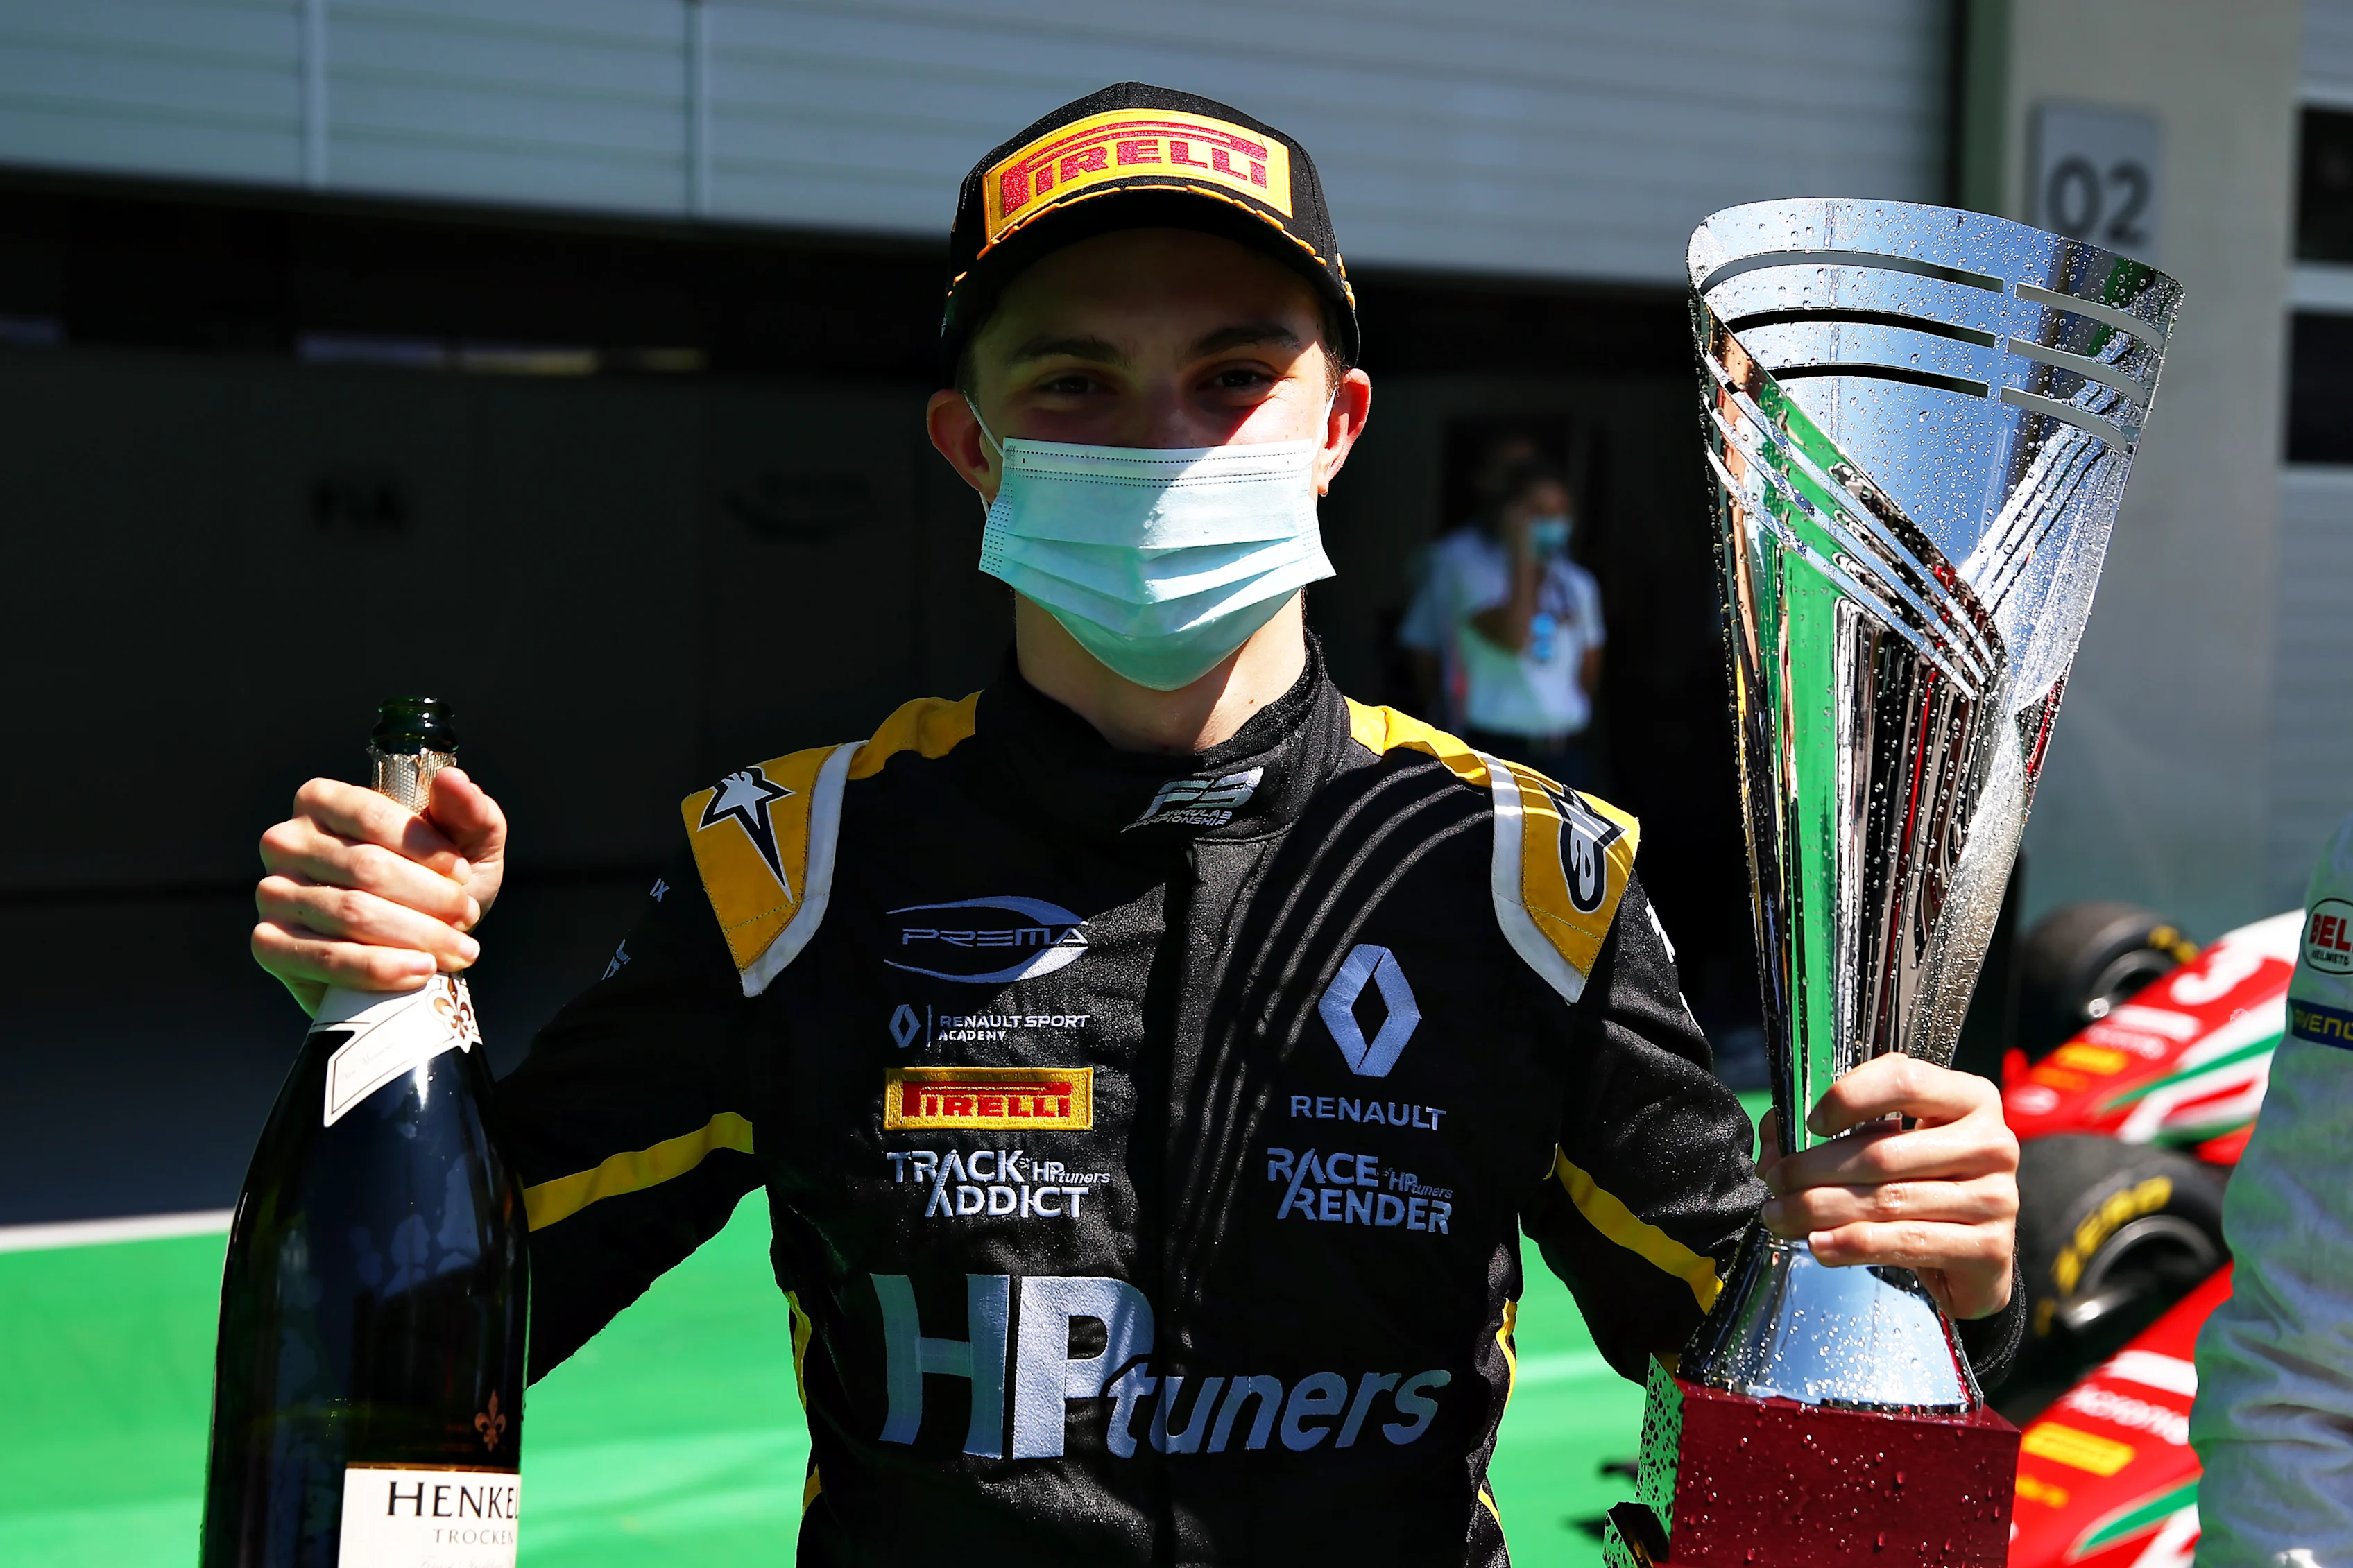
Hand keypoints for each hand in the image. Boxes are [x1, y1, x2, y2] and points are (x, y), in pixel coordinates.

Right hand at [252, 768, 508, 1014]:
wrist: (410, 952)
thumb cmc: (436, 885)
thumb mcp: (465, 845)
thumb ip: (468, 811)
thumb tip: (455, 780)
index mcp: (323, 801)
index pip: (373, 816)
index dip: (426, 848)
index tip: (463, 875)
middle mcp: (286, 840)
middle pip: (366, 867)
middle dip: (431, 898)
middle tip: (467, 917)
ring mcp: (272, 892)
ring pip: (352, 912)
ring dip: (418, 935)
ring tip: (459, 947)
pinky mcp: (269, 944)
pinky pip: (328, 958)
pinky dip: (381, 968)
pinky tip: (420, 970)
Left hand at [1757, 1055, 2018, 1318]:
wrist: (1973, 1256)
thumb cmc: (1923, 1184)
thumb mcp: (1888, 1142)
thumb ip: (1839, 1128)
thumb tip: (1775, 1140)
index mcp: (1968, 1099)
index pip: (1905, 1080)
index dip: (1850, 1097)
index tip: (1811, 1121)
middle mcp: (1991, 1143)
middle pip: (1883, 1151)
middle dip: (1813, 1168)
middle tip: (1775, 1181)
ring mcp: (1997, 1197)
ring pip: (1887, 1201)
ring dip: (1819, 1209)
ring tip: (1780, 1215)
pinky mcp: (1989, 1247)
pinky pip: (1905, 1242)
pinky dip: (1852, 1244)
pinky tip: (1818, 1244)